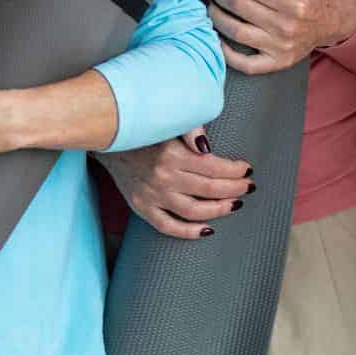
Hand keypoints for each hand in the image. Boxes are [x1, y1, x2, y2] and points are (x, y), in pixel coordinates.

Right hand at [96, 131, 253, 238]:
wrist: (107, 137)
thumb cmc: (143, 129)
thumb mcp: (167, 122)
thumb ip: (190, 129)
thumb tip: (207, 147)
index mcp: (171, 153)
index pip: (214, 167)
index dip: (235, 170)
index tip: (247, 169)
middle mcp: (162, 176)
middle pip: (210, 190)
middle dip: (235, 189)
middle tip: (248, 187)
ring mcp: (152, 195)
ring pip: (194, 211)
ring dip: (220, 209)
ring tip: (234, 204)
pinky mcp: (141, 207)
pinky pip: (169, 227)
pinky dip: (190, 232)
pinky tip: (208, 229)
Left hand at [205, 0, 355, 74]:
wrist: (335, 21)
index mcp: (295, 4)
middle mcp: (287, 27)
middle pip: (240, 7)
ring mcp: (281, 48)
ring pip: (237, 33)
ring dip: (215, 17)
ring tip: (208, 4)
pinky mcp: (278, 63)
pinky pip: (247, 65)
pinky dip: (227, 54)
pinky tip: (215, 37)